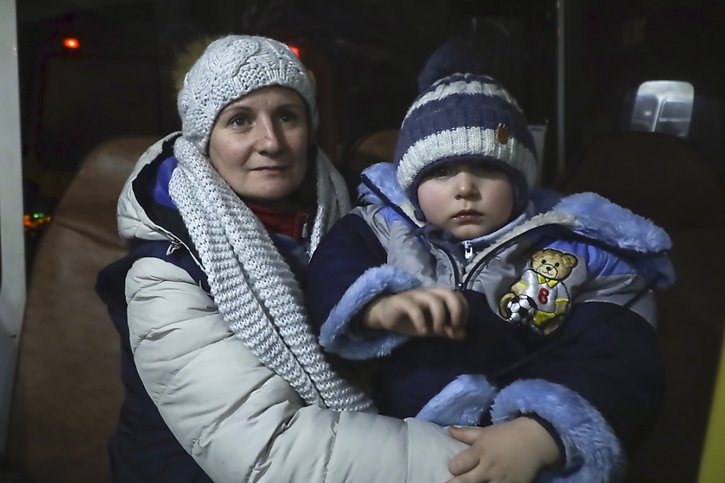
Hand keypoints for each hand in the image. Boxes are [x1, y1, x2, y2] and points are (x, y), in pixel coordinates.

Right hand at [361, 287, 467, 338]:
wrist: (385, 315)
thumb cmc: (411, 320)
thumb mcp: (432, 328)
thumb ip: (447, 330)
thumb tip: (464, 334)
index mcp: (437, 296)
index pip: (457, 296)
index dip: (463, 310)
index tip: (460, 326)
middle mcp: (428, 292)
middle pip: (448, 293)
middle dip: (456, 310)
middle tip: (454, 327)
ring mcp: (414, 295)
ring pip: (433, 299)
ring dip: (440, 316)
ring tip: (437, 331)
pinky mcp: (401, 301)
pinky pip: (413, 307)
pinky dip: (421, 320)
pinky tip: (422, 331)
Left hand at [446, 418, 561, 482]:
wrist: (537, 441)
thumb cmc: (508, 434)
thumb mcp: (485, 432)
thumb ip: (465, 434)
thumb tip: (448, 430)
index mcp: (480, 451)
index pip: (457, 465)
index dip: (453, 468)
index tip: (454, 469)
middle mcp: (488, 467)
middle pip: (464, 482)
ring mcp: (501, 480)